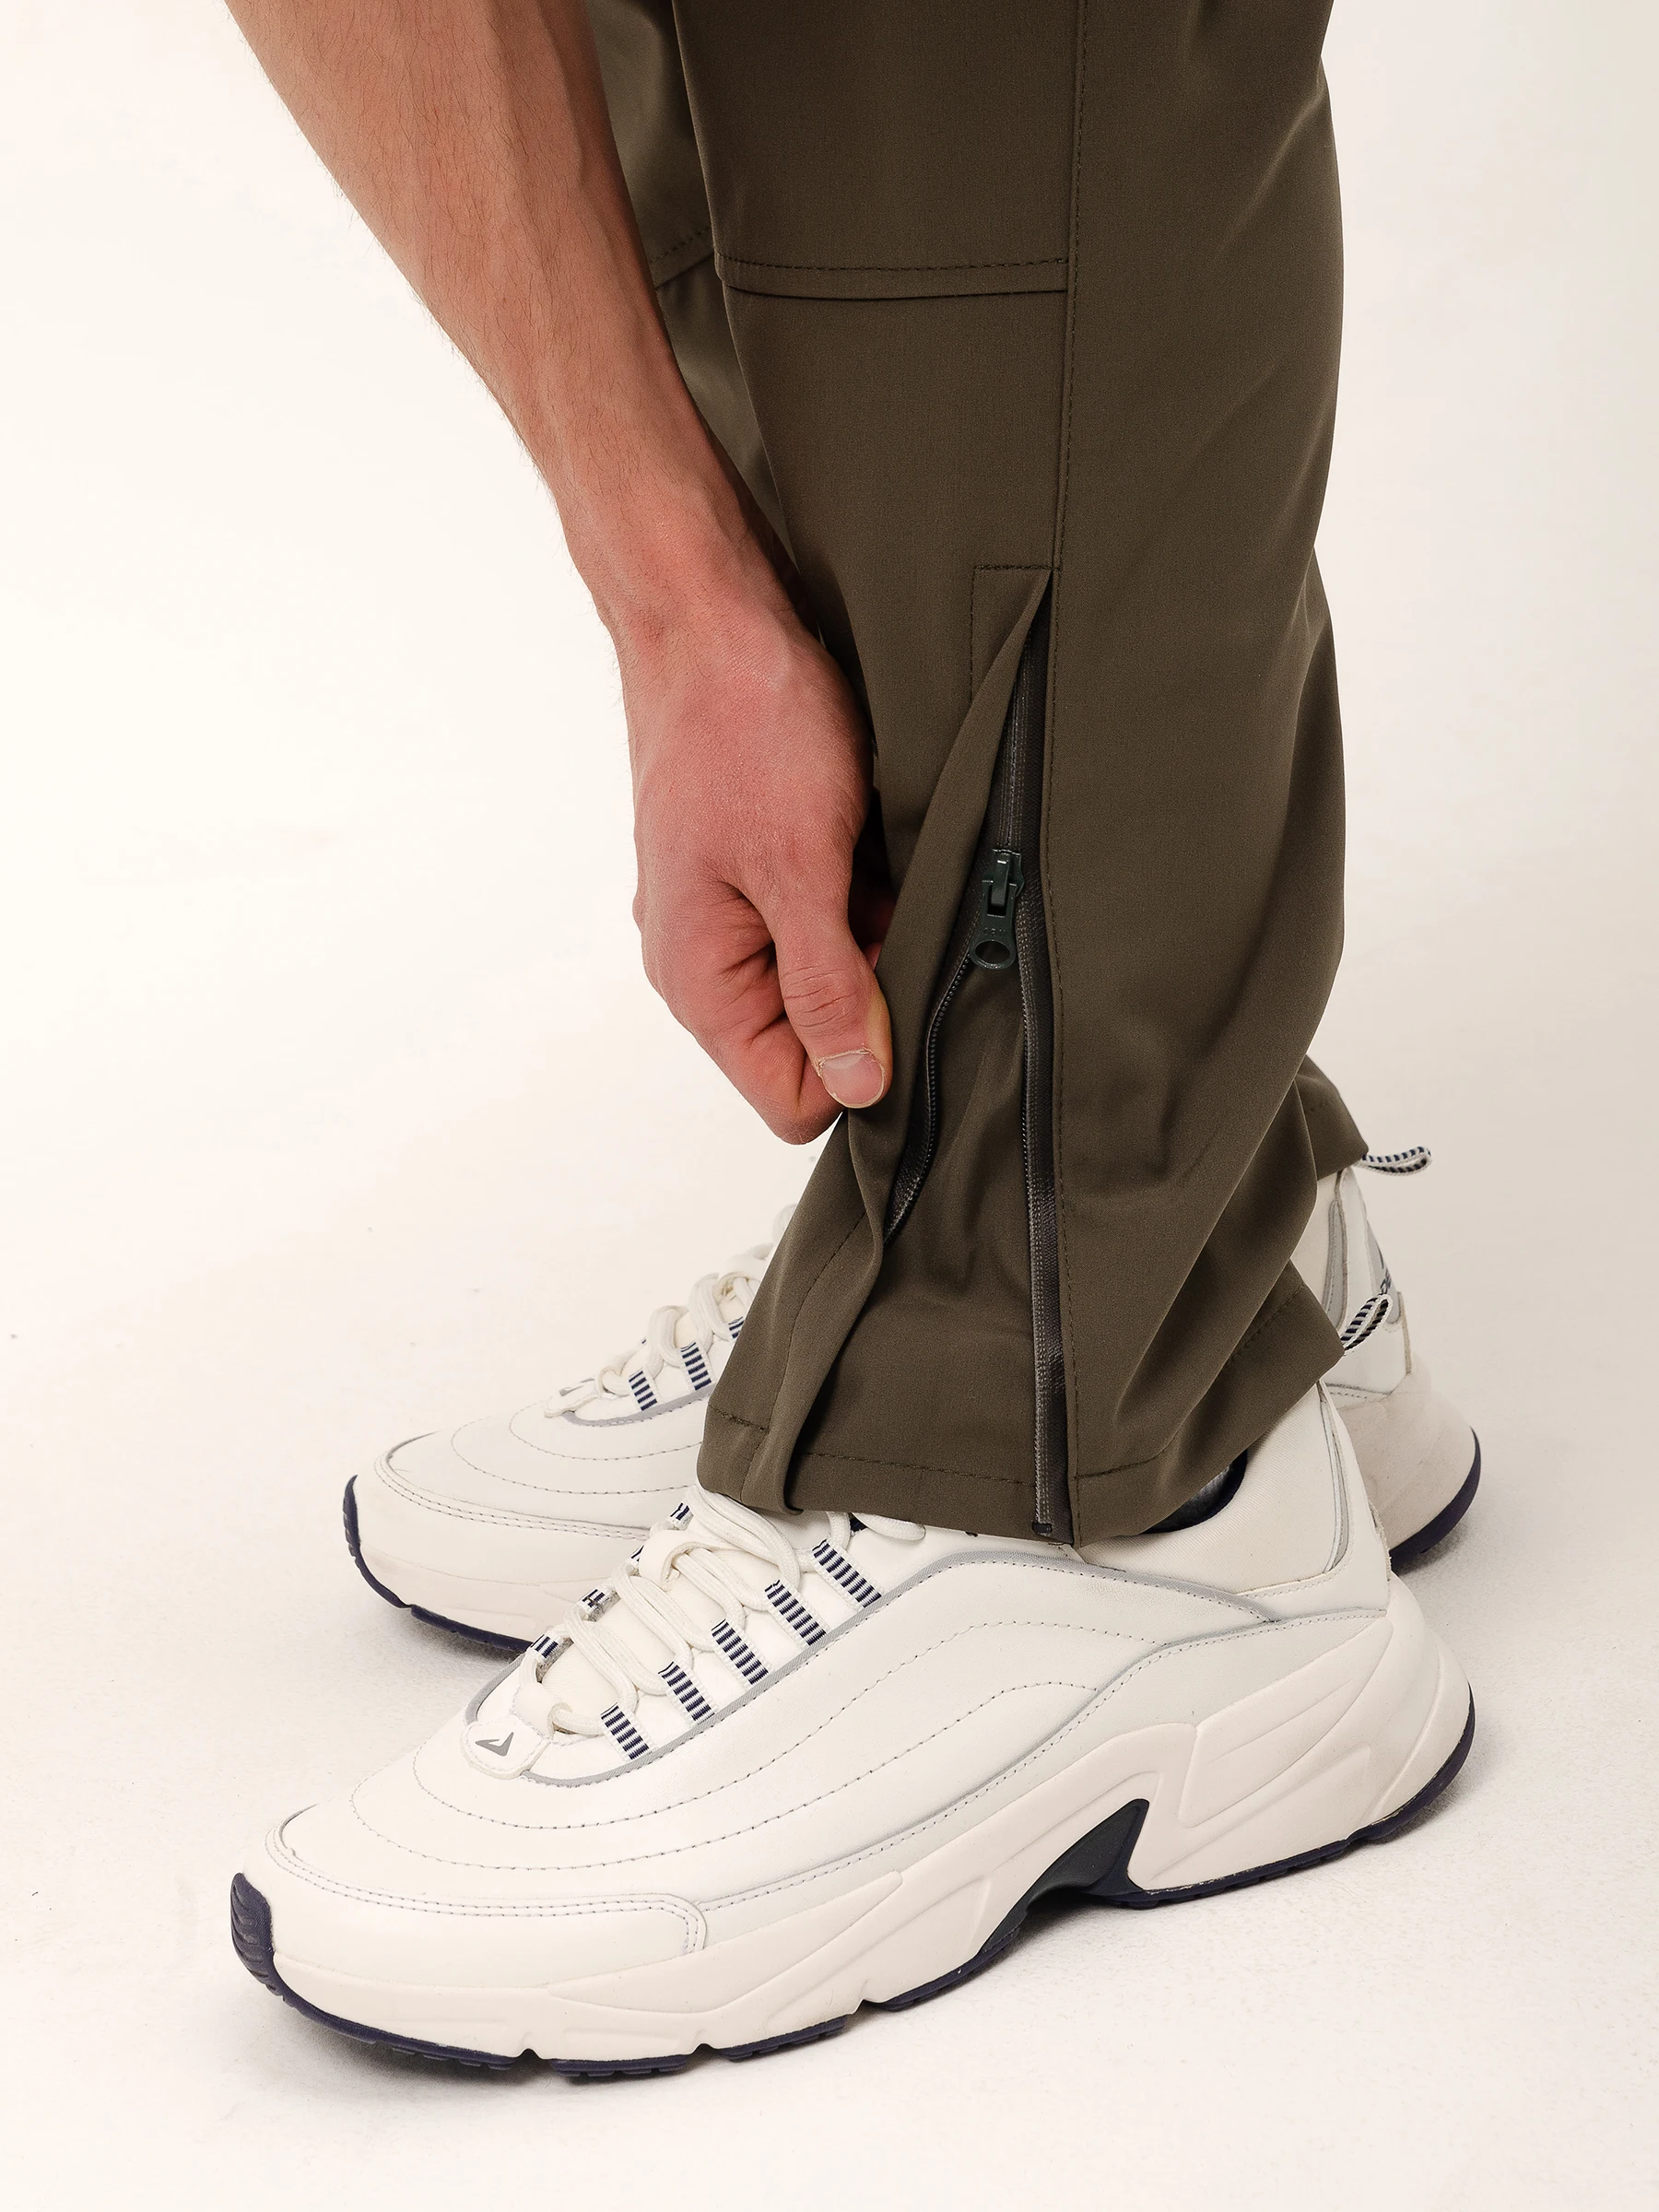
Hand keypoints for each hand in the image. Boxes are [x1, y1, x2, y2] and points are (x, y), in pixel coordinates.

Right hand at [620, 592, 894, 1143]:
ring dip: (872, 939)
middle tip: (905, 915)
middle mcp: (704, 963)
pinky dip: (860, 895)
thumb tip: (860, 1088)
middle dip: (873, 996)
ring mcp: (726, 916)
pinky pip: (821, 921)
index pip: (792, 1099)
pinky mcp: (752, 873)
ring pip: (824, 979)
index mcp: (700, 981)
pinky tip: (873, 840)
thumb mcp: (801, 869)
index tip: (907, 1000)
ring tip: (886, 865)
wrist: (707, 617)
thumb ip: (829, 989)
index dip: (863, 1069)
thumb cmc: (742, 727)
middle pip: (810, 1045)